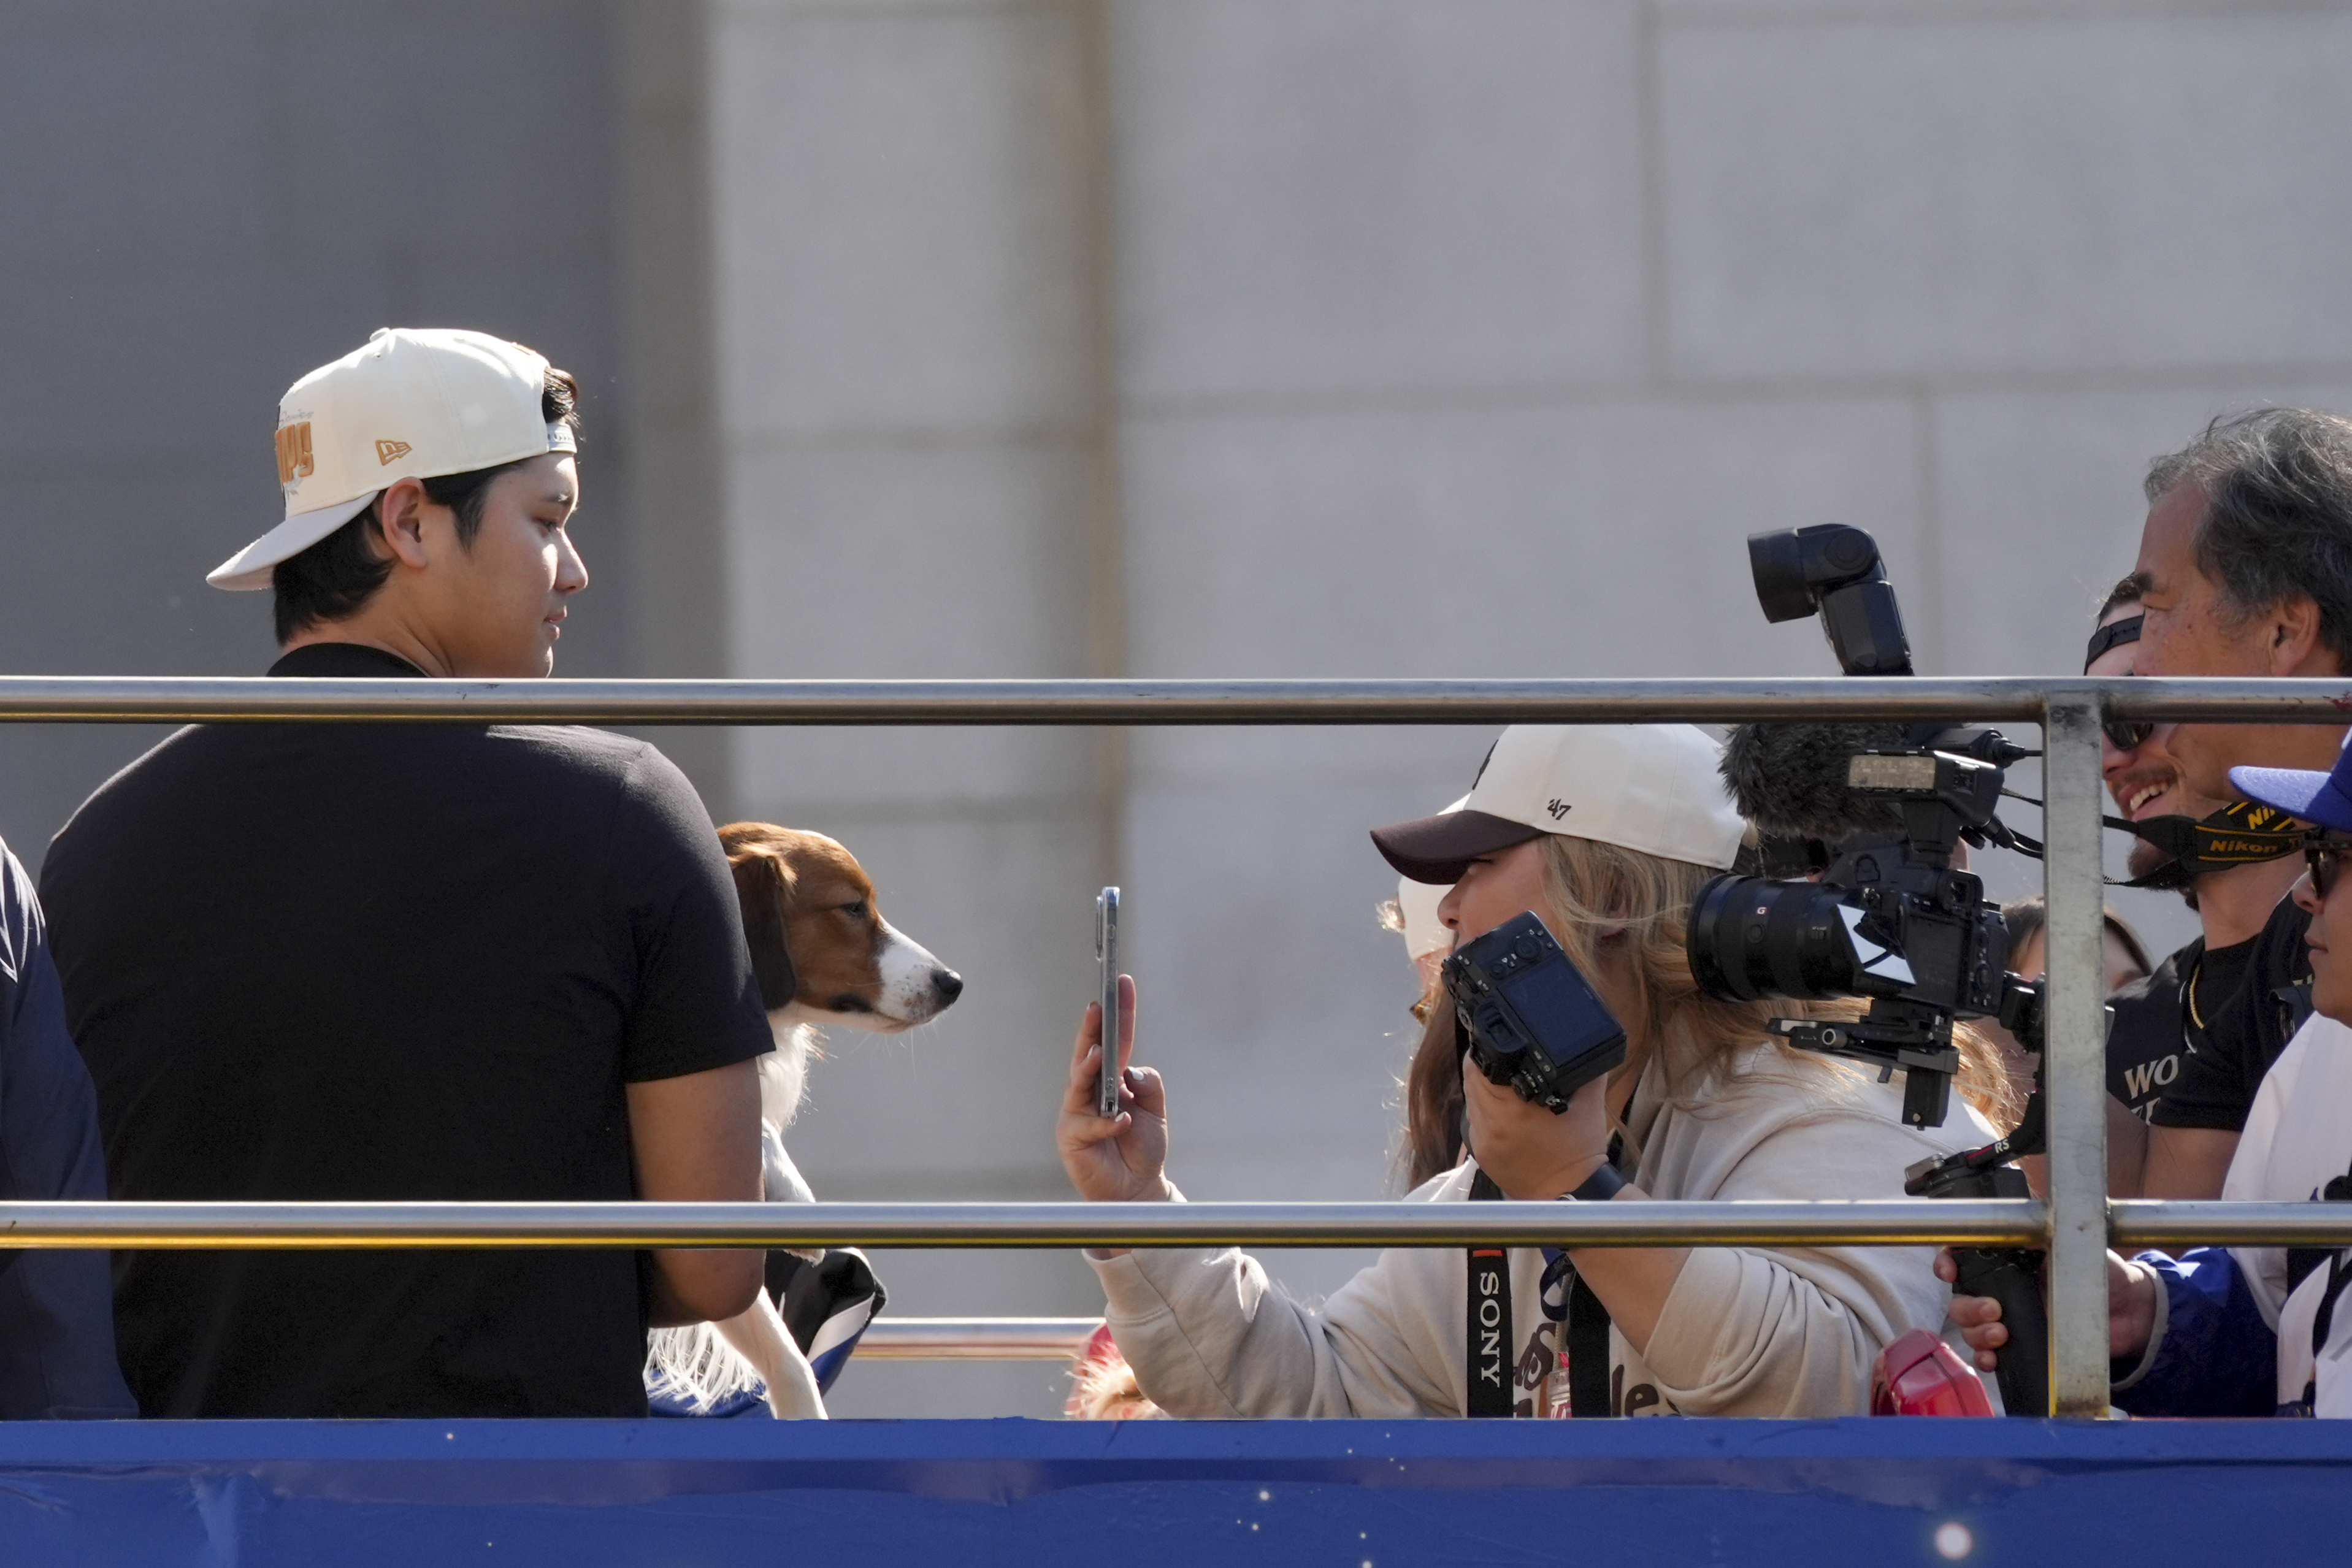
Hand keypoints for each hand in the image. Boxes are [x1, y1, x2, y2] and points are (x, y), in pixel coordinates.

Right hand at [1056, 975, 1170, 1207]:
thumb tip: (1130, 1070)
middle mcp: (1091, 1090)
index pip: (1115, 1040)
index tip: (1121, 984)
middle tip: (1096, 1008)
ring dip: (1088, 1068)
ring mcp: (1077, 1111)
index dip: (1119, 1013)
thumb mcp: (1156, 1111)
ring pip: (1078, 1082)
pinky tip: (1123, 1121)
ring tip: (1099, 1056)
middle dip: (1091, 1030)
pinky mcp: (1071, 1136)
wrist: (1137, 1188)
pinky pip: (1088, 1123)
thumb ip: (1149, 1084)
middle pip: (1087, 1053)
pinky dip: (1108, 1122)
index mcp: (1112, 1079)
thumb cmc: (1143, 1148)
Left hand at [1460, 1056, 1611, 1200]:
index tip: (1496, 1045)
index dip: (1484, 1049)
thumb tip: (1577, 1044)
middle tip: (1500, 1061)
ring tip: (1502, 1084)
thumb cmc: (1580, 1150)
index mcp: (1516, 1107)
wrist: (1573, 1192)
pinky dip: (1483, 1109)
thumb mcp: (1589, 1101)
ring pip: (1471, 1099)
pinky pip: (1474, 1120)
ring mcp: (1484, 1139)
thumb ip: (1584, 1068)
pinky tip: (1502, 1109)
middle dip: (1483, 1066)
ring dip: (1481, 1087)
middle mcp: (1493, 1122)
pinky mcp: (1482, 1153)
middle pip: (1471, 1079)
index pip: (1479, 1065)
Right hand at [1935, 1246, 2154, 1372]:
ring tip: (2000, 1335)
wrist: (2129, 1312)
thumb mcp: (2069, 1244)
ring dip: (1976, 1333)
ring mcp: (2008, 1319)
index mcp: (2006, 1259)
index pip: (1961, 1255)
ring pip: (1969, 1328)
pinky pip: (1989, 1355)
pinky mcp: (2020, 1347)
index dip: (1946, 1262)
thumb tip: (2013, 1228)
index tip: (1948, 1271)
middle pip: (1959, 1298)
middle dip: (1968, 1307)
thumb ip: (2039, 1239)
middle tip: (1993, 1311)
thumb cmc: (2101, 1271)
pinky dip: (1985, 1358)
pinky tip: (1994, 1359)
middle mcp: (2000, 1288)